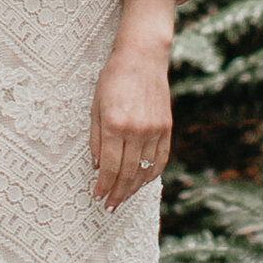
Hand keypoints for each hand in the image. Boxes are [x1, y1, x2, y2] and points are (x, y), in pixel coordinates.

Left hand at [91, 47, 171, 211]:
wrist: (142, 56)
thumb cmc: (113, 78)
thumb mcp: (95, 106)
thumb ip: (96, 138)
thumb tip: (97, 166)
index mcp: (114, 124)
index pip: (109, 166)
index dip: (103, 185)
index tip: (97, 196)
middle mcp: (136, 130)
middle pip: (126, 173)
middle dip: (117, 193)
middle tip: (109, 205)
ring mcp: (154, 129)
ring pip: (145, 170)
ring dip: (133, 188)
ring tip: (123, 198)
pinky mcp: (166, 127)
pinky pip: (160, 159)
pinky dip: (151, 174)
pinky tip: (142, 182)